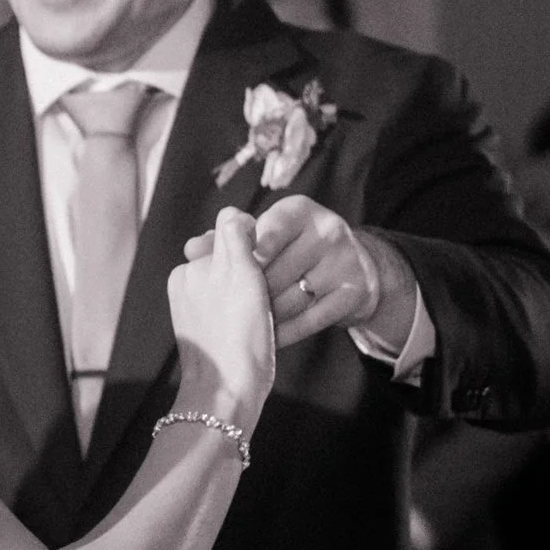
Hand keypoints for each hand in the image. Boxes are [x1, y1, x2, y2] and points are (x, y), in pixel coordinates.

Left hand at [168, 205, 277, 427]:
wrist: (227, 395)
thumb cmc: (237, 337)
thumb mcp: (238, 274)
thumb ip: (233, 236)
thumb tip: (233, 214)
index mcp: (190, 271)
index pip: (233, 235)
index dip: (257, 248)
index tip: (265, 269)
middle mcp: (190, 288)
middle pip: (237, 262)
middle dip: (257, 275)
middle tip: (267, 301)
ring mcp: (198, 314)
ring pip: (241, 289)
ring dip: (260, 299)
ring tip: (265, 321)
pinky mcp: (211, 337)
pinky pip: (240, 315)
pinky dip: (255, 320)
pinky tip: (263, 333)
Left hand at [248, 192, 417, 354]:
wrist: (353, 266)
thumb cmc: (296, 249)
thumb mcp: (273, 233)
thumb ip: (237, 240)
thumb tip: (194, 248)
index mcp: (300, 210)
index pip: (268, 231)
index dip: (247, 256)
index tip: (234, 275)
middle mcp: (327, 230)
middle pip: (277, 271)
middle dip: (253, 294)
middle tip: (235, 313)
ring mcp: (344, 260)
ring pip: (293, 298)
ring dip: (268, 317)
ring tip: (250, 327)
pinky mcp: (354, 291)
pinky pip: (311, 319)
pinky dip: (287, 332)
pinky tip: (270, 339)